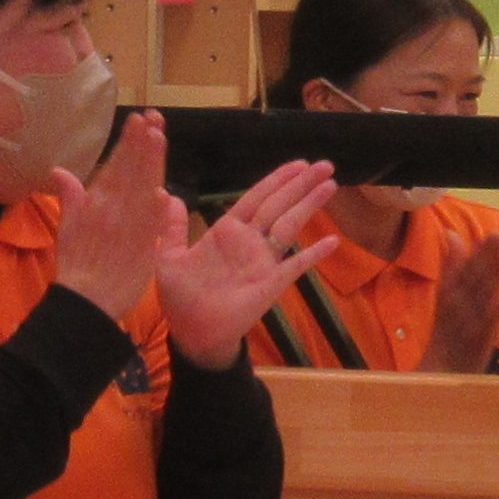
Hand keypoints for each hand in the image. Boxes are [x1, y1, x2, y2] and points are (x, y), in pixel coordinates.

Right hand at [48, 112, 174, 323]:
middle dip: (143, 144)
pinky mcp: (141, 250)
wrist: (86, 301)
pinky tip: (161, 193)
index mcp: (96, 203)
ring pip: (143, 193)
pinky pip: (149, 229)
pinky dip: (154, 212)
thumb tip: (60, 170)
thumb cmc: (77, 264)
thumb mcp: (67, 227)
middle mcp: (112, 212)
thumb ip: (69, 196)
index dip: (129, 143)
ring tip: (160, 139)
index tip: (139, 120)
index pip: (117, 166)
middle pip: (132, 173)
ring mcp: (128, 231)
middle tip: (154, 118)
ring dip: (152, 166)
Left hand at [152, 156, 335, 365]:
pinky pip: (296, 265)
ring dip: (309, 205)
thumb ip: (172, 226)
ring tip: (331, 185)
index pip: (255, 198)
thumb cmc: (181, 298)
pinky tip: (332, 241)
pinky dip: (313, 254)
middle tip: (325, 165)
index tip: (298, 164)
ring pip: (289, 225)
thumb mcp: (169, 257)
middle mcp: (249, 242)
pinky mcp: (271, 283)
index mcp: (226, 232)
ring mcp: (263, 262)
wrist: (192, 334)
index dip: (276, 180)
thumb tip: (165, 194)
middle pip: (278, 205)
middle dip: (300, 185)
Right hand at [423, 225, 498, 375]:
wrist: (436, 378)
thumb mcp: (446, 303)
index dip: (479, 252)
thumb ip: (451, 270)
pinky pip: (487, 327)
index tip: (494, 233)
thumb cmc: (445, 339)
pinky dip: (496, 311)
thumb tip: (452, 236)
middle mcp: (455, 310)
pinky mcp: (475, 346)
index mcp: (448, 299)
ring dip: (492, 278)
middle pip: (471, 280)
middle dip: (486, 258)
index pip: (462, 271)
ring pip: (480, 299)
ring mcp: (465, 327)